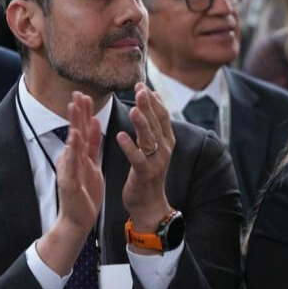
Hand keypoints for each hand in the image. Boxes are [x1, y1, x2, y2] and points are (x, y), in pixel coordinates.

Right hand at [37, 93, 104, 274]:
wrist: (77, 220)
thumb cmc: (84, 193)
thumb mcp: (91, 166)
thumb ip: (90, 147)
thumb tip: (91, 127)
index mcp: (81, 156)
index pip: (83, 130)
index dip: (84, 113)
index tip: (86, 94)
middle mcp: (72, 159)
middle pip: (76, 131)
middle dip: (78, 111)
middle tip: (79, 91)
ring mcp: (69, 169)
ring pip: (72, 142)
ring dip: (74, 123)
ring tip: (75, 105)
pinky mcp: (69, 180)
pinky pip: (72, 162)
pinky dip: (73, 147)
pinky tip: (74, 134)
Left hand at [118, 84, 175, 234]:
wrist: (149, 204)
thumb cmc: (148, 173)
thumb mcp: (154, 147)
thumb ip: (152, 125)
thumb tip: (152, 98)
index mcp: (167, 141)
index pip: (162, 116)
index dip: (153, 100)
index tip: (142, 85)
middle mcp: (165, 149)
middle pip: (157, 123)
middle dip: (148, 106)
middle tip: (139, 89)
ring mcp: (157, 162)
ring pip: (149, 139)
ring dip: (142, 123)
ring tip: (134, 108)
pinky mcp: (145, 174)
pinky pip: (137, 158)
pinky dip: (129, 147)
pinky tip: (120, 135)